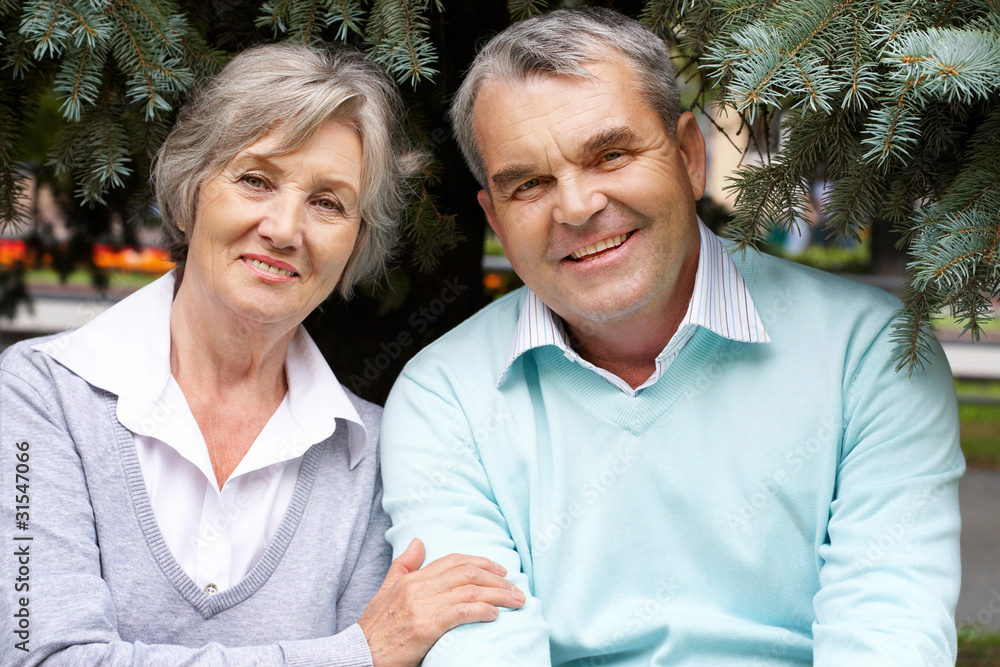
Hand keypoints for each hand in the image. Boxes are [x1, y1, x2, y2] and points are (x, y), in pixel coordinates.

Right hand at [357, 538, 525, 666]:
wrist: (359, 656)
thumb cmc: (374, 628)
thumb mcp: (385, 591)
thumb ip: (404, 566)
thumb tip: (418, 541)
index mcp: (411, 579)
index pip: (453, 561)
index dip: (481, 562)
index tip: (501, 570)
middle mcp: (417, 588)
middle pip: (466, 572)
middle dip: (496, 578)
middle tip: (516, 588)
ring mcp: (421, 607)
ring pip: (469, 590)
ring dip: (498, 595)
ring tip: (515, 601)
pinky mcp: (424, 628)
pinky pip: (460, 612)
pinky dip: (481, 610)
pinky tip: (495, 614)